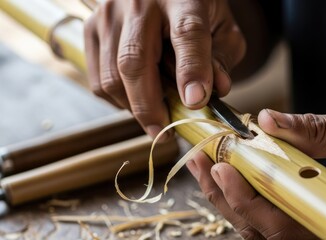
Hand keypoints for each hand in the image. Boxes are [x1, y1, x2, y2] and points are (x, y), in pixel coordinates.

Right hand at [84, 0, 244, 137]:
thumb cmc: (194, 10)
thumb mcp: (221, 27)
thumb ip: (222, 57)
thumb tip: (216, 90)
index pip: (186, 33)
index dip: (191, 71)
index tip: (195, 103)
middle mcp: (139, 3)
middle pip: (134, 61)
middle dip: (149, 106)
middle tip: (165, 132)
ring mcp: (109, 15)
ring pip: (111, 75)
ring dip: (133, 107)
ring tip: (155, 117)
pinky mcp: (90, 29)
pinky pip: (98, 79)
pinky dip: (117, 100)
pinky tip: (137, 100)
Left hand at [187, 103, 325, 238]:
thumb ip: (317, 129)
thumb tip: (266, 123)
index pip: (286, 217)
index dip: (248, 196)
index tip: (222, 167)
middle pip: (264, 228)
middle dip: (226, 195)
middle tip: (201, 161)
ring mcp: (320, 226)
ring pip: (263, 227)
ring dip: (228, 197)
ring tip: (204, 165)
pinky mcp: (314, 217)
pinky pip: (272, 217)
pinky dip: (246, 197)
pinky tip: (230, 175)